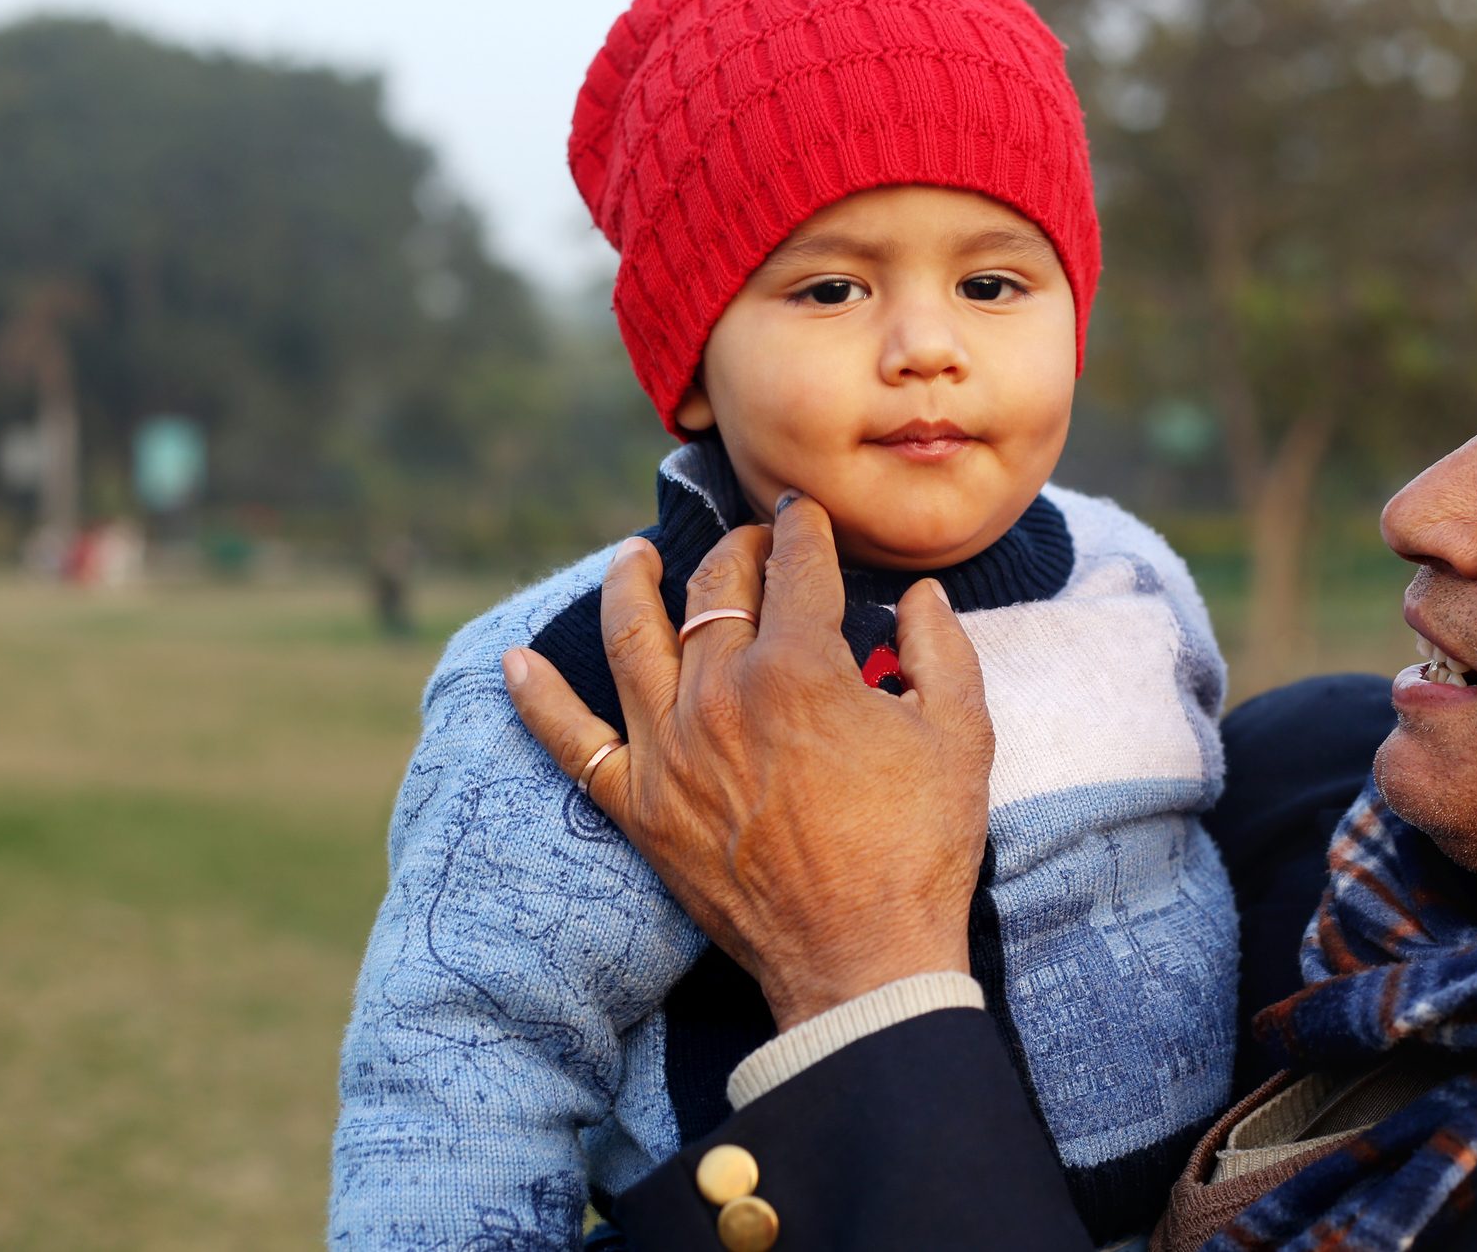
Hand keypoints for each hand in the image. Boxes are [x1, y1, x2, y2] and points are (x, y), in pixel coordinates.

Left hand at [502, 496, 994, 1030]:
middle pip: (716, 591)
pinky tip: (515, 661)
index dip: (806, 531)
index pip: (797, 568)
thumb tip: (920, 595)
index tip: (808, 516)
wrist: (862, 960)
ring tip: (635, 555)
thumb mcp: (961, 736)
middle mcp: (721, 694)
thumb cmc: (919, 849)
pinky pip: (569, 741)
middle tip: (754, 543)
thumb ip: (940, 649)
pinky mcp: (638, 807)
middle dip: (739, 551)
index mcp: (800, 667)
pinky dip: (538, 698)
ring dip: (631, 584)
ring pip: (632, 638)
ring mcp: (669, 749)